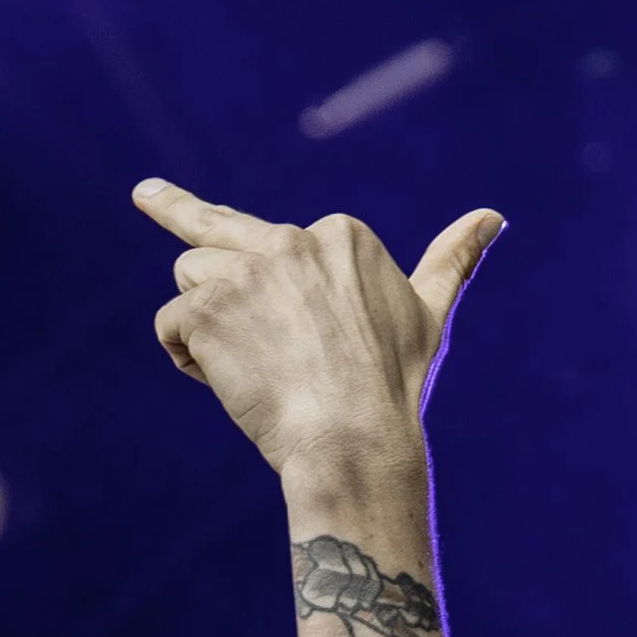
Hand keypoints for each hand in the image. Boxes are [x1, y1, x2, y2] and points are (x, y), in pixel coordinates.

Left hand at [133, 179, 501, 488]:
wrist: (355, 443)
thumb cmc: (391, 388)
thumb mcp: (429, 313)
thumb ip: (451, 259)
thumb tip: (493, 216)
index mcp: (339, 234)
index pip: (275, 244)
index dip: (274, 296)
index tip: (301, 341)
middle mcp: (291, 240)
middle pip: (220, 238)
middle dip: (186, 227)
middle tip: (144, 193)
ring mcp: (246, 273)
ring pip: (190, 279)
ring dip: (204, 325)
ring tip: (244, 369)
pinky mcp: (208, 309)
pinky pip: (170, 324)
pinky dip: (184, 358)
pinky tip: (220, 382)